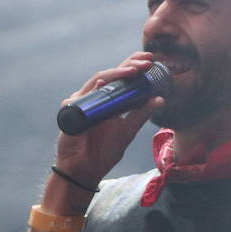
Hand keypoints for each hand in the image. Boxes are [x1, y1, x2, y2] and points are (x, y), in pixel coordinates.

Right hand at [53, 52, 164, 186]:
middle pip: (111, 74)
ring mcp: (82, 101)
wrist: (85, 171)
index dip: (135, 66)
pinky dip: (93, 90)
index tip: (152, 60)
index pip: (122, 77)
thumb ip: (141, 115)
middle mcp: (95, 97)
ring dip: (116, 74)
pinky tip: (102, 84)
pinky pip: (82, 97)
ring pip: (98, 80)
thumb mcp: (127, 131)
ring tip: (133, 71)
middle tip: (146, 61)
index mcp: (109, 100)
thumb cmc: (103, 151)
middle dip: (129, 64)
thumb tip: (160, 99)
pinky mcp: (70, 111)